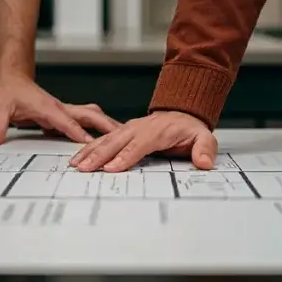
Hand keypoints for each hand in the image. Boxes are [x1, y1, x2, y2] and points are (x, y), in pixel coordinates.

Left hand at [0, 77, 119, 145]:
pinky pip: (86, 122)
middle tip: (124, 137)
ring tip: (124, 137)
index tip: (93, 144)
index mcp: (48, 108)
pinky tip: (107, 138)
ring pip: (92, 116)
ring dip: (107, 125)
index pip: (67, 122)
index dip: (79, 133)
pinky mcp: (64, 115)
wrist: (13, 79)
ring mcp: (64, 111)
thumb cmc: (9, 92)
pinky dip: (99, 128)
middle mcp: (60, 108)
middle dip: (106, 126)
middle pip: (89, 116)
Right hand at [69, 111, 216, 171]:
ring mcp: (129, 128)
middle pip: (117, 142)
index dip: (125, 156)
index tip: (112, 168)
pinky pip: (104, 139)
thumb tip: (204, 162)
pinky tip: (79, 157)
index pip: (140, 145)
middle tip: (86, 169)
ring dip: (90, 152)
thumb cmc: (189, 128)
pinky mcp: (122, 132)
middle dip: (100, 156)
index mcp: (158, 131)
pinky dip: (90, 148)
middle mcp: (140, 128)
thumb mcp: (204, 137)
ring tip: (77, 165)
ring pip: (107, 140)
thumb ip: (205, 149)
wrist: (182, 112)